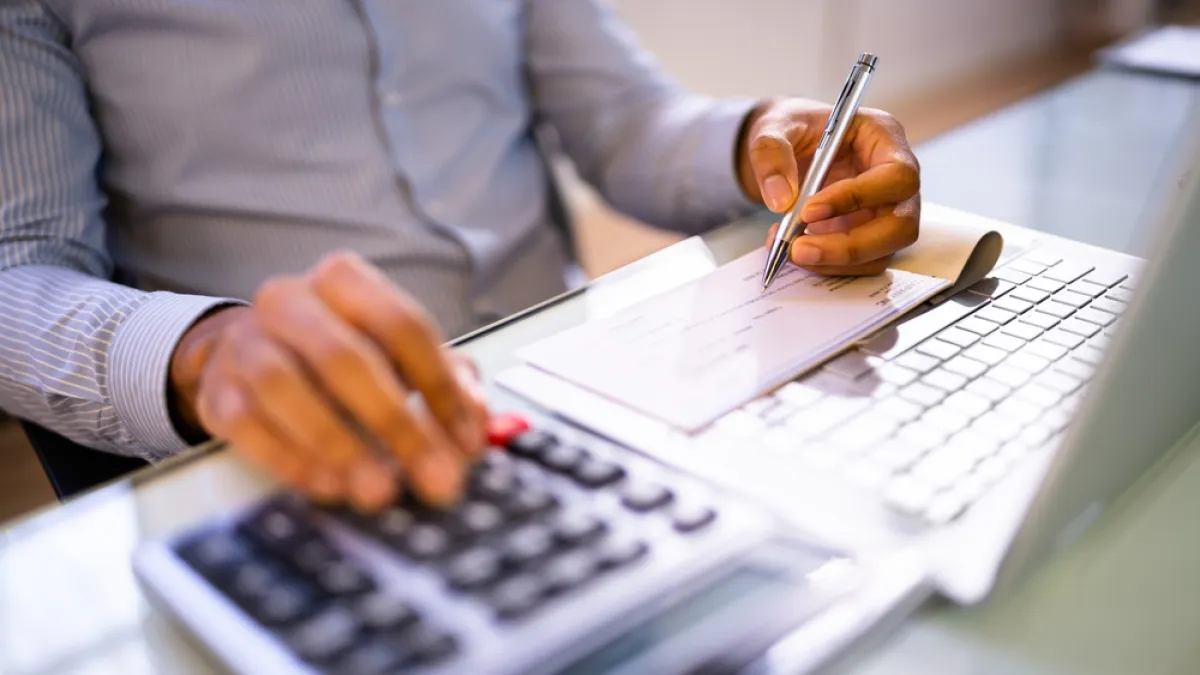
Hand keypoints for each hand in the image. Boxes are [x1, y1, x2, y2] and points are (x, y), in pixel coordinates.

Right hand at [169, 251, 489, 511]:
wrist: (245, 353)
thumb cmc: (336, 354)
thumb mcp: (398, 355)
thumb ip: (447, 379)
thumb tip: (479, 420)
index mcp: (344, 281)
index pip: (402, 326)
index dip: (441, 388)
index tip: (467, 442)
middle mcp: (290, 302)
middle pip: (345, 358)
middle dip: (396, 424)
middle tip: (433, 476)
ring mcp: (246, 343)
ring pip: (287, 389)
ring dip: (339, 446)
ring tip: (378, 490)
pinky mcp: (218, 389)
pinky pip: (247, 425)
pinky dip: (290, 458)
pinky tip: (328, 485)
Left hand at [736, 98, 920, 274]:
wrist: (788, 148)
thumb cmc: (793, 128)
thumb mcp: (773, 127)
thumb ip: (771, 154)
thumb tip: (781, 200)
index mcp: (884, 137)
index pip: (895, 176)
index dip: (857, 198)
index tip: (809, 211)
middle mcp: (895, 178)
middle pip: (900, 225)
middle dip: (850, 246)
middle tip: (798, 250)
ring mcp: (886, 210)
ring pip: (882, 252)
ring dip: (835, 260)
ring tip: (790, 250)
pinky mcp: (868, 234)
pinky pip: (860, 262)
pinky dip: (828, 265)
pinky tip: (797, 251)